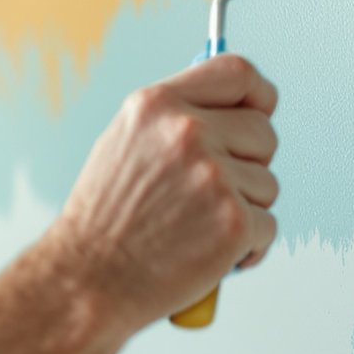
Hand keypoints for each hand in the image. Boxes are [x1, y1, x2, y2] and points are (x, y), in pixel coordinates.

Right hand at [38, 54, 279, 338]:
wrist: (85, 280)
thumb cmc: (104, 221)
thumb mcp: (124, 142)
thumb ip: (174, 118)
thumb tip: (230, 107)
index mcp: (158, 105)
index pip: (237, 73)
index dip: (258, 94)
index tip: (261, 111)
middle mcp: (187, 132)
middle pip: (264, 133)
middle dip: (250, 165)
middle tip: (213, 194)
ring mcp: (213, 176)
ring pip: (268, 184)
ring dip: (245, 209)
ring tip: (198, 228)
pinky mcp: (234, 222)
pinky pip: (268, 226)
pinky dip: (247, 247)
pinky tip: (209, 254)